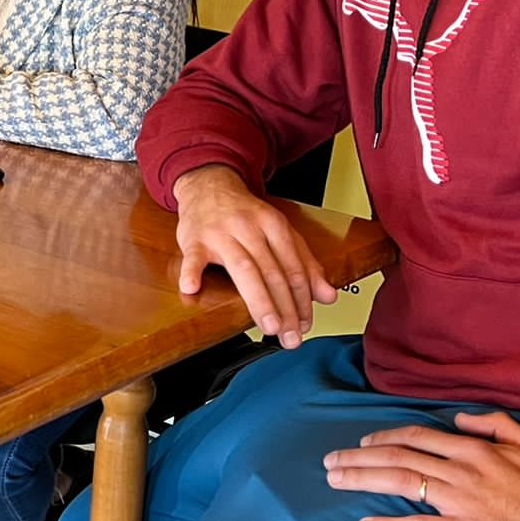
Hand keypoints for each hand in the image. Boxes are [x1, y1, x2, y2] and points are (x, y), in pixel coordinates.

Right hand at [172, 164, 336, 347]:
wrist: (208, 185)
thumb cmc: (244, 214)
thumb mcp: (279, 231)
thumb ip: (304, 263)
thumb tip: (328, 296)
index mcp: (273, 224)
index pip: (293, 267)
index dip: (302, 299)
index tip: (306, 324)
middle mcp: (249, 227)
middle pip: (272, 271)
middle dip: (285, 308)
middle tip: (291, 336)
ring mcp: (220, 232)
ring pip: (243, 268)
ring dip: (258, 300)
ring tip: (269, 327)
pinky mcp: (194, 238)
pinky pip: (192, 256)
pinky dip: (191, 272)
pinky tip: (191, 288)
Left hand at [324, 411, 519, 520]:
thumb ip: (492, 423)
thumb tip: (459, 419)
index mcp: (472, 448)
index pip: (416, 437)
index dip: (383, 438)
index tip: (362, 442)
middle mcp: (459, 469)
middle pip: (397, 457)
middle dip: (359, 457)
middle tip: (330, 461)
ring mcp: (460, 499)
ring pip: (401, 483)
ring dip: (363, 480)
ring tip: (335, 481)